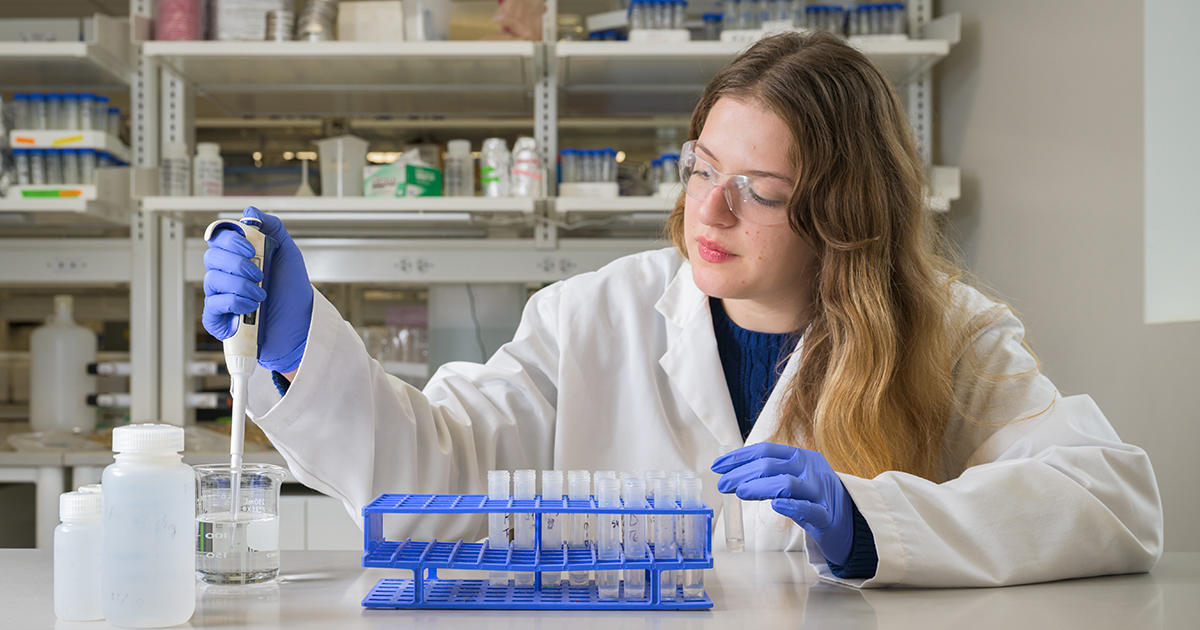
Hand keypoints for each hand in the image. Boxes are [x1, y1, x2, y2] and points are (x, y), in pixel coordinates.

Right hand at [203, 207, 312, 372]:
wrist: (300, 322)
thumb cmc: (292, 290)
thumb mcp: (288, 253)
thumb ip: (272, 227)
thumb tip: (250, 211)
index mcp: (237, 256)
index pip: (218, 238)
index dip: (230, 239)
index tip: (250, 247)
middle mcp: (226, 274)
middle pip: (211, 257)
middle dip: (238, 264)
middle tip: (260, 274)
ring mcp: (220, 296)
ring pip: (212, 280)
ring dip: (241, 286)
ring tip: (261, 295)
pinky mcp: (218, 319)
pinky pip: (211, 306)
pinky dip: (232, 303)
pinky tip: (249, 306)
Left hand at [712, 443, 854, 565]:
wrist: (854, 520)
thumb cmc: (816, 498)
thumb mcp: (796, 478)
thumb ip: (771, 474)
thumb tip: (734, 475)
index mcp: (801, 457)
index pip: (765, 451)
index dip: (739, 457)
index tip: (718, 466)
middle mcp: (811, 469)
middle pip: (770, 466)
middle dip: (741, 474)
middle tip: (723, 485)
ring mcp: (820, 491)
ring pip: (787, 484)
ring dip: (759, 487)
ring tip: (739, 493)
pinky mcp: (827, 516)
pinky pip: (808, 508)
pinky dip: (791, 506)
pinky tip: (775, 506)